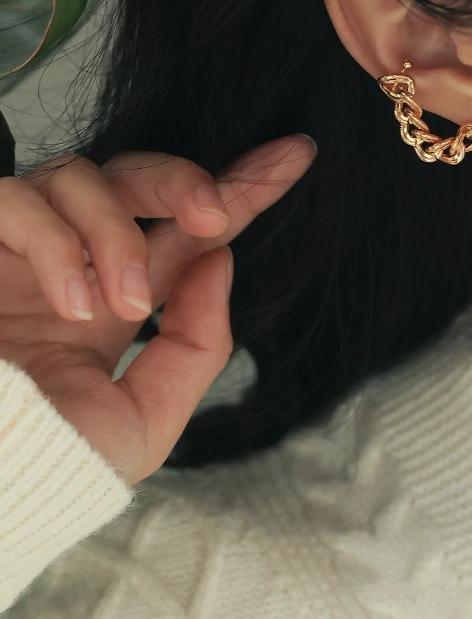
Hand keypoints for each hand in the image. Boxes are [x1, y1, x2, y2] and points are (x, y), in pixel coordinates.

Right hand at [0, 136, 315, 485]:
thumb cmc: (51, 461)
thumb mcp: (146, 418)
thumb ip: (195, 346)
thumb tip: (220, 261)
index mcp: (119, 302)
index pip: (187, 234)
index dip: (240, 190)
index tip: (296, 157)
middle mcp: (75, 264)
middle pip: (138, 179)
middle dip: (186, 180)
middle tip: (214, 214)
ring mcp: (21, 248)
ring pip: (83, 178)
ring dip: (117, 236)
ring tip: (125, 305)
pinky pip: (16, 200)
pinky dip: (56, 246)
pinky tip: (72, 305)